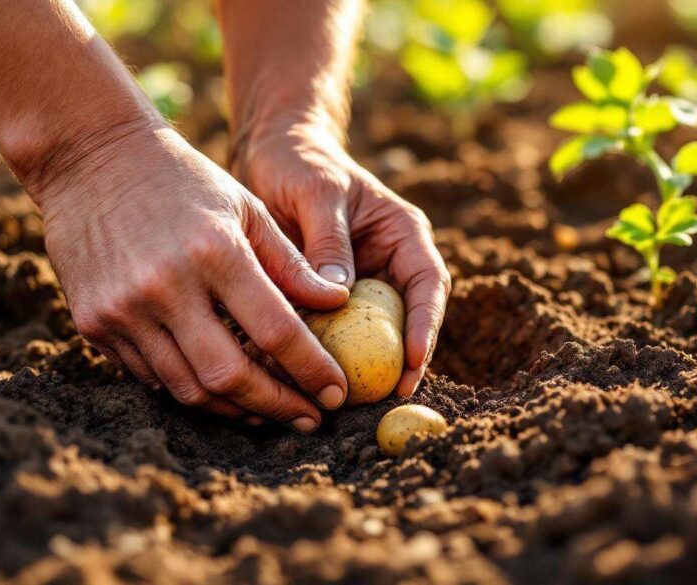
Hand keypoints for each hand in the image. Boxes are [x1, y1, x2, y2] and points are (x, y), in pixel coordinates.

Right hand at [31, 123, 352, 432]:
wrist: (89, 158)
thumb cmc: (184, 179)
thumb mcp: (247, 208)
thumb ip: (291, 263)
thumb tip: (339, 303)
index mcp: (214, 252)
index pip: (276, 331)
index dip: (312, 370)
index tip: (337, 392)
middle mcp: (165, 286)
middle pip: (231, 376)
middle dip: (279, 406)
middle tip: (310, 418)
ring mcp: (123, 309)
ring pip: (188, 388)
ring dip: (236, 408)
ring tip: (269, 408)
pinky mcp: (92, 323)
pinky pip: (151, 376)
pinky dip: (190, 387)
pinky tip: (219, 385)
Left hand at [232, 122, 450, 397]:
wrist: (268, 155)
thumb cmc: (298, 161)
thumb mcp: (315, 191)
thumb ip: (329, 238)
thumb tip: (340, 294)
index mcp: (403, 234)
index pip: (428, 284)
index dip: (426, 325)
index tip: (414, 360)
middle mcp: (389, 263)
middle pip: (407, 320)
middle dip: (401, 360)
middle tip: (386, 397)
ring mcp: (361, 284)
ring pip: (372, 334)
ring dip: (364, 365)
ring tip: (351, 399)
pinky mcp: (329, 299)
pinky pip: (335, 332)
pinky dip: (326, 354)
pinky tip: (311, 378)